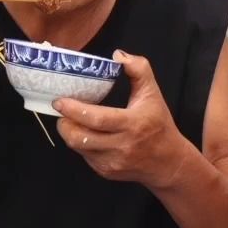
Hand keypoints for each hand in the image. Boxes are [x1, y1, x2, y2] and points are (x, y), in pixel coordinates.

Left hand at [55, 51, 187, 187]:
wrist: (167, 162)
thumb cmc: (158, 124)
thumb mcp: (152, 94)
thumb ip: (139, 69)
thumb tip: (118, 55)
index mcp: (132, 124)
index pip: (96, 119)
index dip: (74, 110)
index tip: (60, 101)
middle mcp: (121, 146)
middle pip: (79, 137)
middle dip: (64, 123)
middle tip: (61, 111)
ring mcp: (112, 162)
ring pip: (78, 148)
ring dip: (69, 133)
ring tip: (70, 120)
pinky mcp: (106, 171)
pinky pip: (84, 156)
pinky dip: (80, 143)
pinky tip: (85, 133)